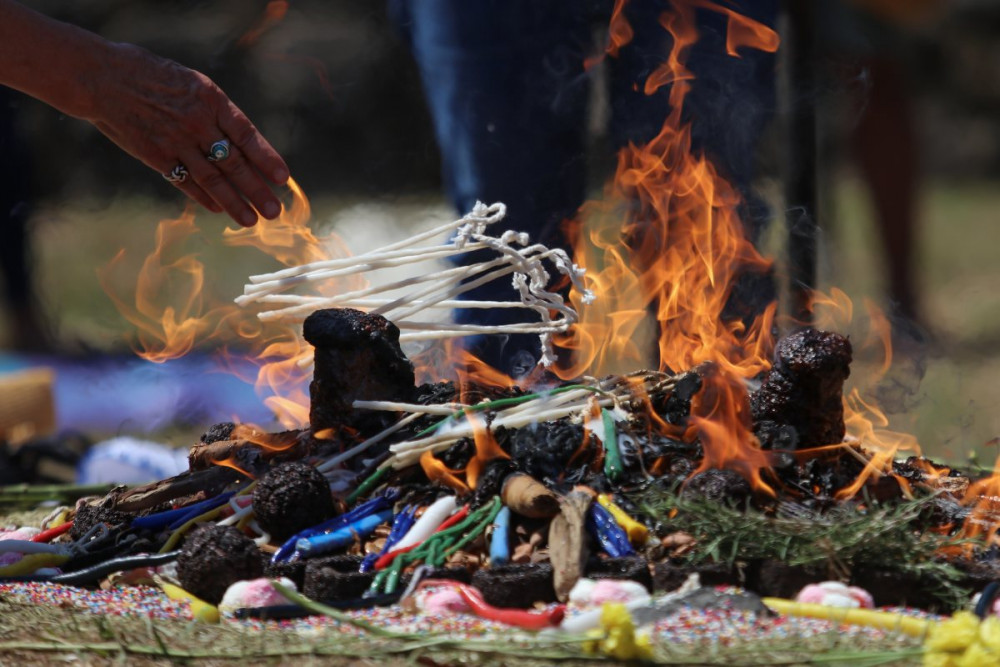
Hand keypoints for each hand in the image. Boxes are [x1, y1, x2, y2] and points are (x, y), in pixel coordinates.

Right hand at [89, 42, 289, 226]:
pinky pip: (185, 181)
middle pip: (233, 162)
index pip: (246, 134)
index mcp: (210, 99)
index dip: (266, 157)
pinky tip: (219, 209)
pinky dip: (204, 196)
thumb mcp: (191, 82)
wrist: (101, 78)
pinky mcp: (156, 156)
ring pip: (212, 178)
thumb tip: (242, 141)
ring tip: (251, 220)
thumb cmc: (150, 74)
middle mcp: (197, 122)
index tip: (282, 177)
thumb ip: (215, 111)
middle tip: (274, 211)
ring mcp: (176, 141)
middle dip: (256, 189)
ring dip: (234, 202)